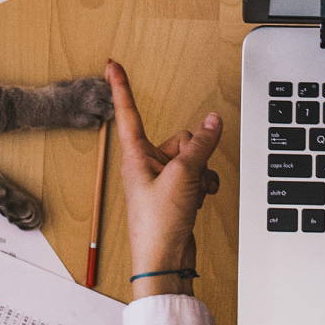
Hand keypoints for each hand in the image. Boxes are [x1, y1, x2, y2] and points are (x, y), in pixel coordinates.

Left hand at [105, 61, 221, 297]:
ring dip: (202, 171)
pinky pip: (198, 176)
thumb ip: (201, 145)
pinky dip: (204, 184)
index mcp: (136, 157)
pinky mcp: (177, 195)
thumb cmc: (158, 223)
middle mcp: (147, 165)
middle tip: (192, 172)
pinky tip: (202, 198)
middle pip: (179, 138)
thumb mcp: (183, 176)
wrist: (164, 261)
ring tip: (196, 191)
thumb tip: (213, 121)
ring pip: (193, 158)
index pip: (128, 113)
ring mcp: (163, 181)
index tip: (111, 64)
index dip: (121, 87)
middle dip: (195, 151)